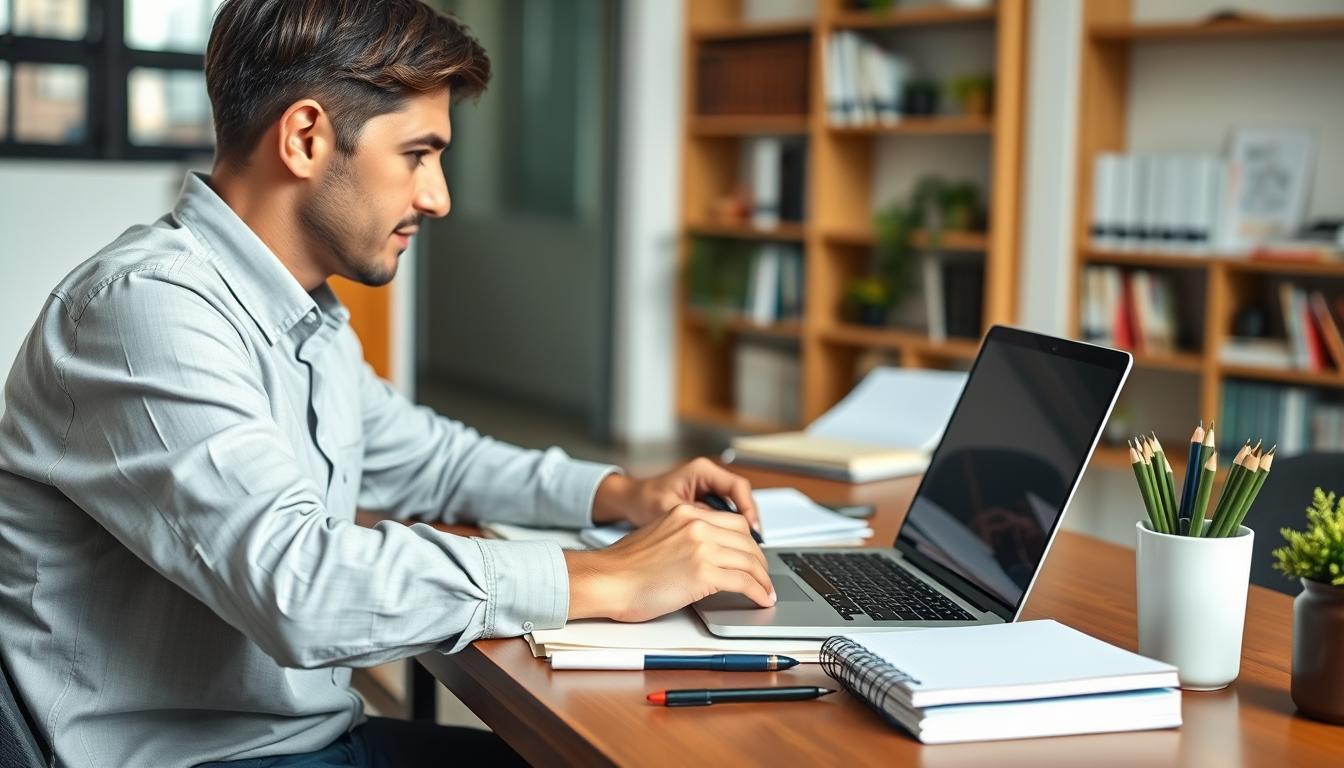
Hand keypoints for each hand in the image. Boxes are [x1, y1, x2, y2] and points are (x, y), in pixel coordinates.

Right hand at [564, 504, 775, 621]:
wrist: (607, 579)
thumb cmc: (624, 567)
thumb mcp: (659, 535)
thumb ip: (685, 537)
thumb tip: (706, 555)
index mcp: (686, 513)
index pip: (734, 523)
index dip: (749, 543)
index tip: (753, 556)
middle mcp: (698, 524)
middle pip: (746, 540)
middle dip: (760, 561)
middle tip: (763, 576)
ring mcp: (702, 547)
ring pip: (749, 561)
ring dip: (762, 579)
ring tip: (766, 591)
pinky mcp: (703, 572)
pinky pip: (743, 581)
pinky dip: (757, 592)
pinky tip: (760, 599)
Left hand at [592, 458, 759, 532]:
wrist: (629, 502)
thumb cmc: (643, 501)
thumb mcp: (669, 510)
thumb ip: (696, 520)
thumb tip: (721, 536)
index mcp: (702, 471)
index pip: (738, 487)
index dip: (748, 509)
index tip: (752, 530)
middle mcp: (709, 477)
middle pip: (742, 499)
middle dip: (749, 523)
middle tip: (754, 546)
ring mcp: (708, 490)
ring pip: (735, 510)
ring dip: (741, 530)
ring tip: (745, 551)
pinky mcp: (705, 503)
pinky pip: (725, 516)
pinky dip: (729, 532)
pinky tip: (730, 548)